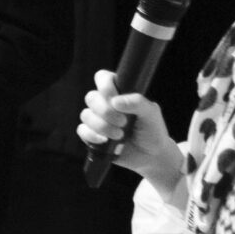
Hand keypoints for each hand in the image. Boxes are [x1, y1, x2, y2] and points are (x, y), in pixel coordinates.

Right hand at [75, 67, 185, 188]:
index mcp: (119, 93)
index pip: (103, 78)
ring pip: (86, 115)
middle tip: (123, 122)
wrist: (151, 155)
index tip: (114, 97)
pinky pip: (82, 130)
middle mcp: (105, 104)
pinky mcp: (92, 135)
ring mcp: (97, 119)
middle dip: (106, 111)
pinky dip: (92, 135)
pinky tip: (105, 141)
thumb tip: (116, 101)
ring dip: (102, 126)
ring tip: (119, 135)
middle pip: (91, 97)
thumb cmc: (152, 130)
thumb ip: (138, 102)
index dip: (104, 85)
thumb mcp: (152, 114)